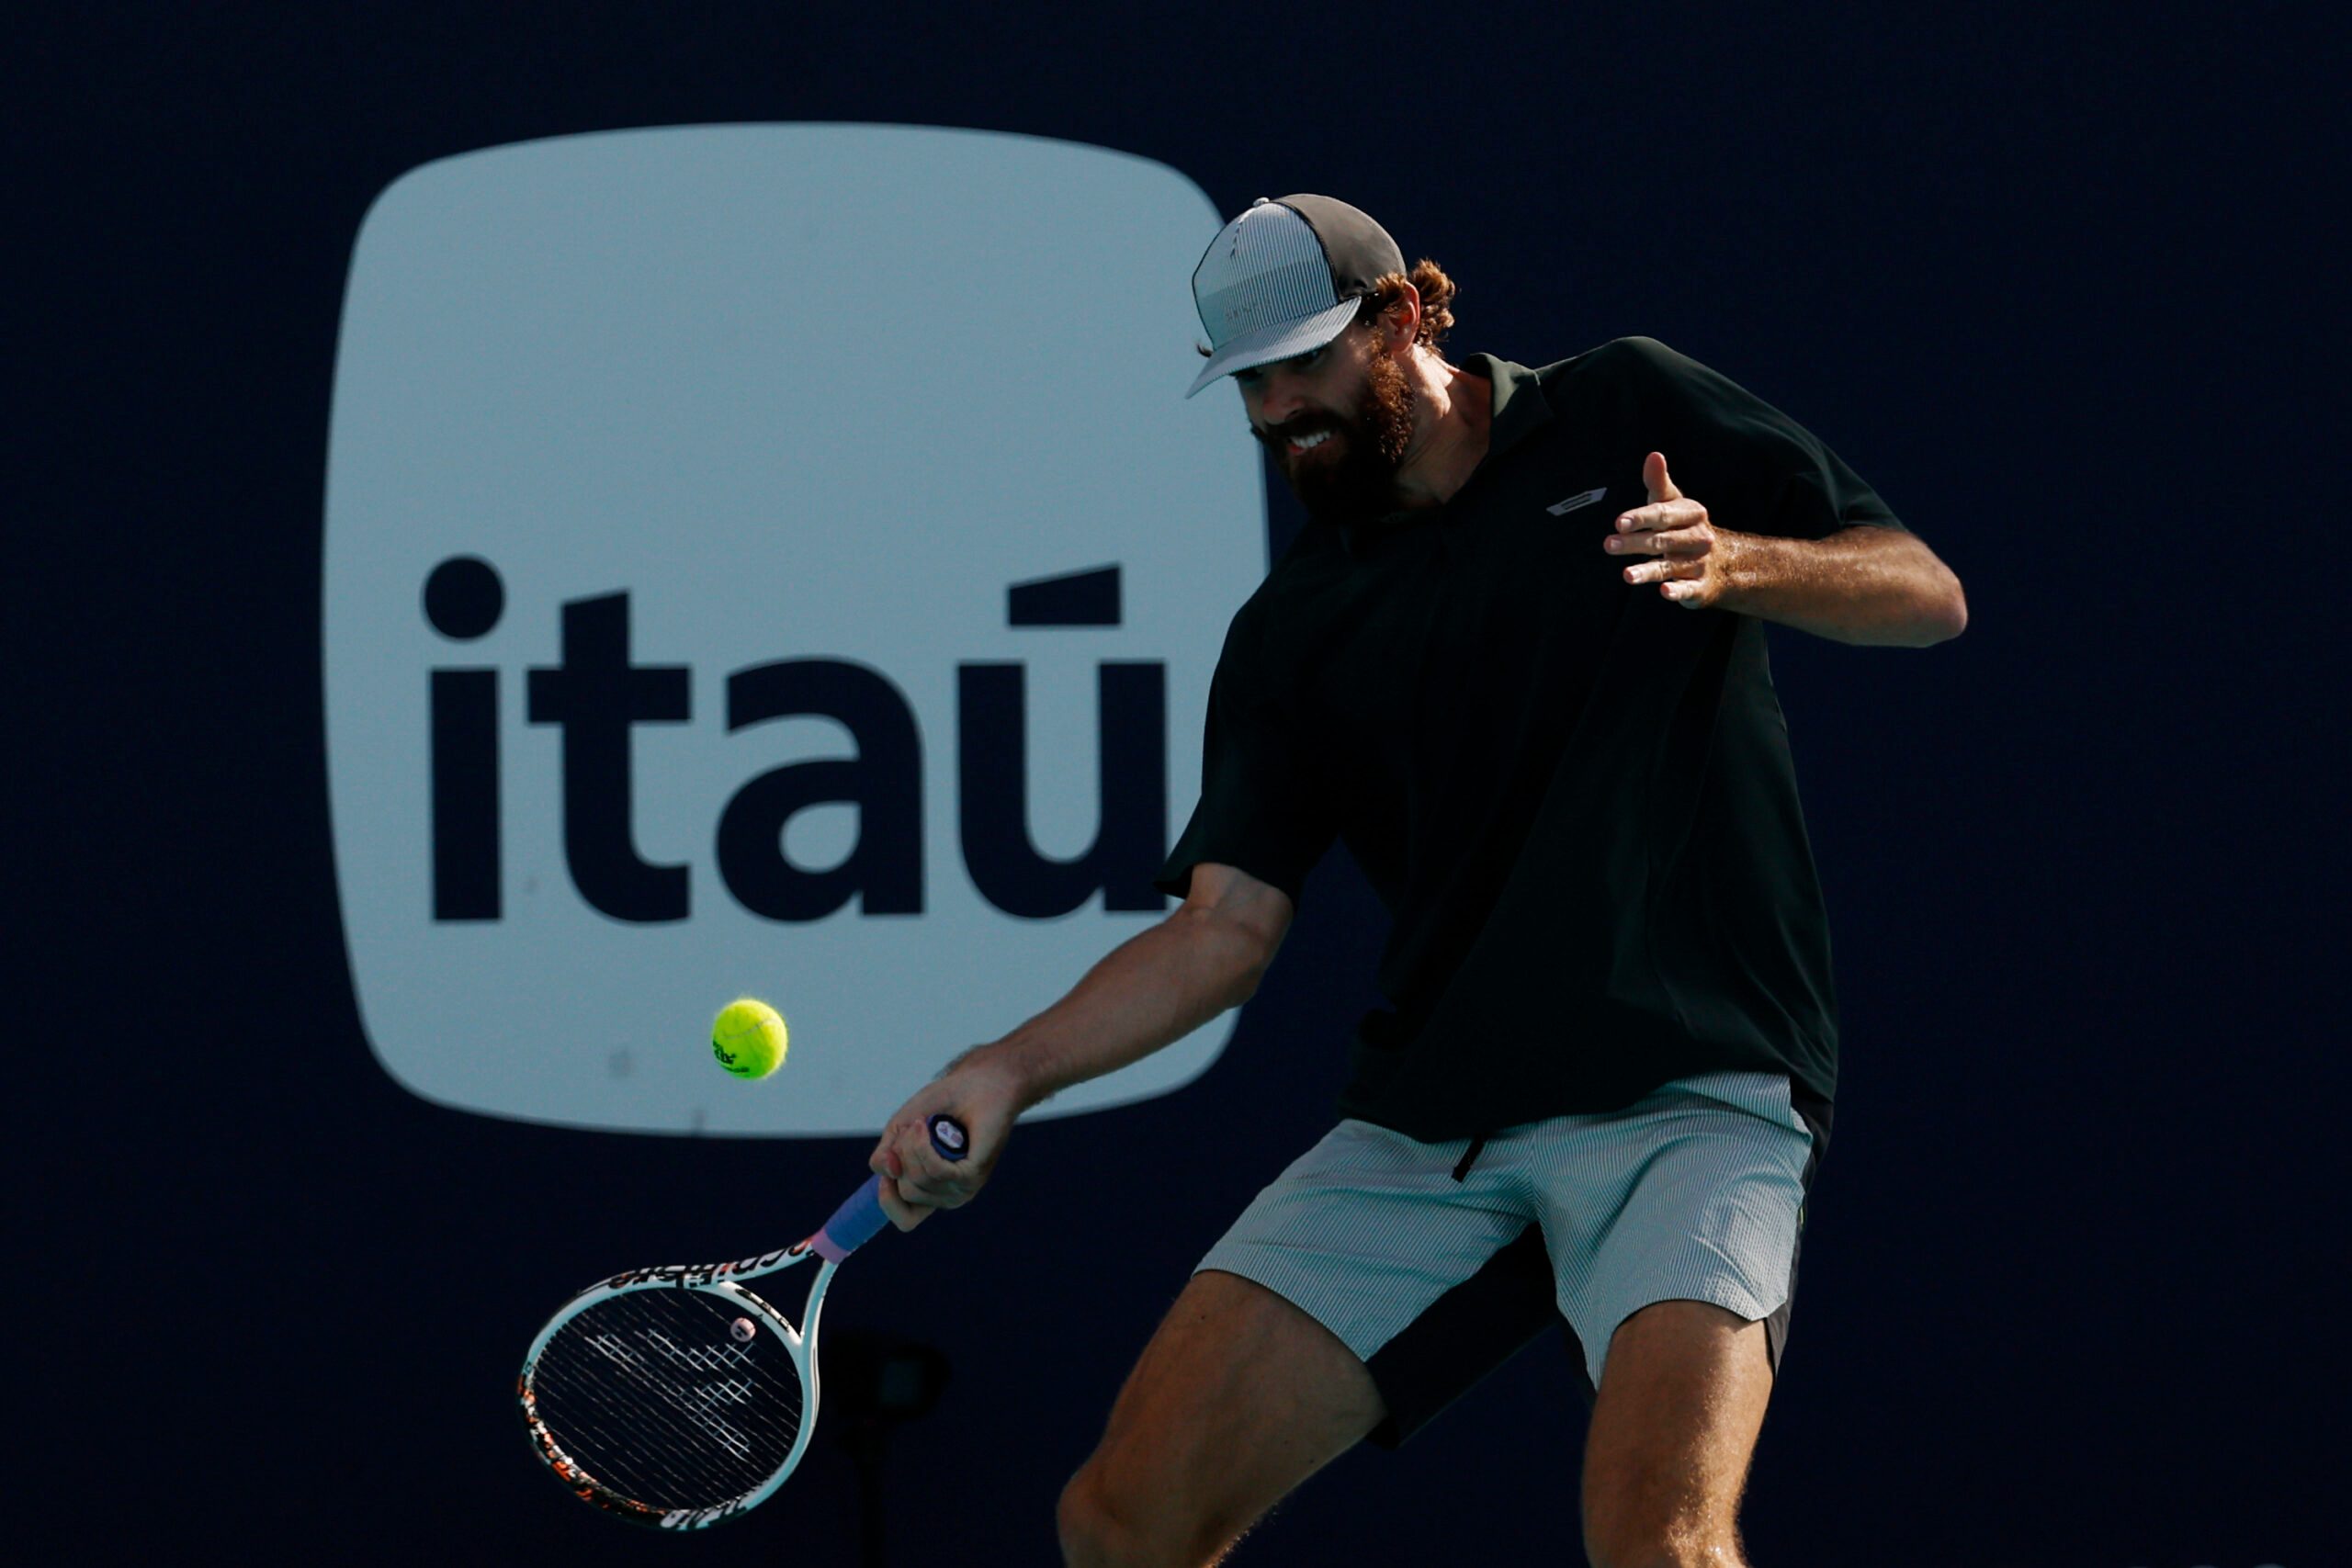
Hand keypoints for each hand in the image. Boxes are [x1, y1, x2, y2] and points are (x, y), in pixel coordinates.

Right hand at [867, 1049, 1022, 1230]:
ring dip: (911, 1147)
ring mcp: (962, 1188)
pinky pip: (936, 1171)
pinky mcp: (974, 1174)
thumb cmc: (943, 1105)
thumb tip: (886, 1171)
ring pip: (918, 1183)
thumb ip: (886, 1154)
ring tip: (923, 1123)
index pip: (906, 1220)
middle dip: (901, 1155)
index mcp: (931, 1190)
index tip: (890, 1165)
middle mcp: (947, 1194)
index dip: (887, 1199)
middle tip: (915, 1127)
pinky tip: (926, 1127)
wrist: (977, 1083)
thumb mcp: (901, 1129)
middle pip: (906, 1192)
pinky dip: (924, 1148)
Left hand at [1604, 451, 1733, 609]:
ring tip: (1627, 575)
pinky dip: (1677, 591)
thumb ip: (1659, 482)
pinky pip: (1688, 589)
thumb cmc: (1686, 528)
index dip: (1641, 518)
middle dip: (1635, 543)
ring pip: (1669, 567)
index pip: (1663, 514)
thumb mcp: (1674, 503)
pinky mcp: (1699, 587)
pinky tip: (1664, 591)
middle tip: (1608, 544)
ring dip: (1647, 571)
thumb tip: (1653, 455)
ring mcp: (1698, 563)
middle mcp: (1696, 538)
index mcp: (1691, 514)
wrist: (1726, 563)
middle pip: (1661, 540)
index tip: (1619, 522)